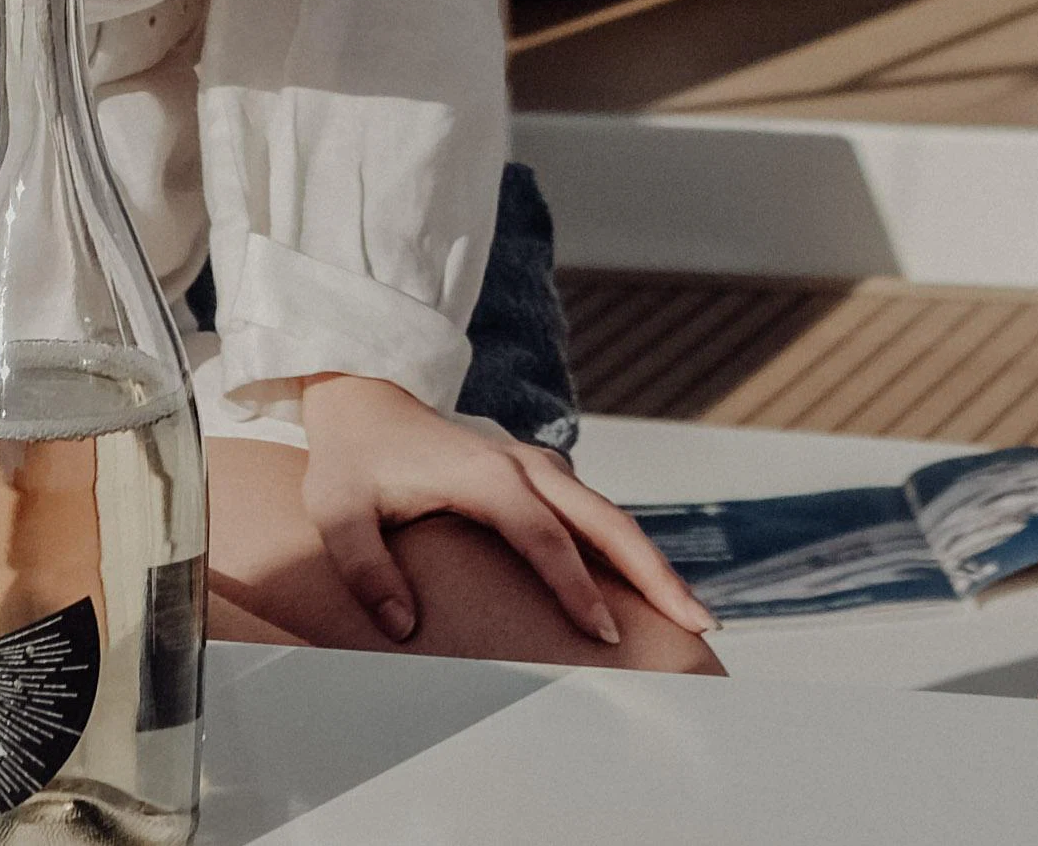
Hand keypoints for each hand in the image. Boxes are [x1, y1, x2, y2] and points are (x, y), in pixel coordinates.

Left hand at [285, 370, 717, 652]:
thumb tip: (405, 627)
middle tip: (700, 621)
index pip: (545, 538)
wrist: (365, 402)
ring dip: (652, 563)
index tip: (602, 635)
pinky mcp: (540, 478)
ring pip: (611, 517)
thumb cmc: (351, 464)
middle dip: (655, 573)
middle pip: (607, 521)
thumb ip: (368, 570)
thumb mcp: (338, 516)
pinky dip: (627, 551)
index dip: (574, 587)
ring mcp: (539, 468)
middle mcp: (527, 466)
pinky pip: (594, 516)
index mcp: (486, 476)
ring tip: (692, 614)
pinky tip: (647, 589)